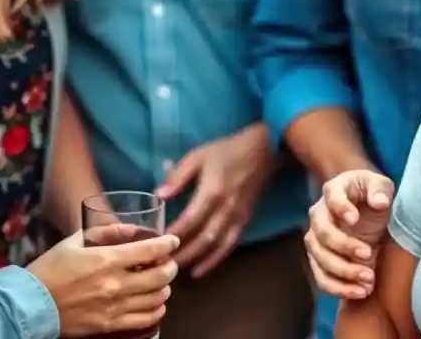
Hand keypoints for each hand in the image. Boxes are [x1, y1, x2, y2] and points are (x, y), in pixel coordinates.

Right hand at [29, 226, 178, 336]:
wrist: (28, 306)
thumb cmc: (50, 269)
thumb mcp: (75, 240)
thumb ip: (107, 232)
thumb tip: (133, 229)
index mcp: (108, 259)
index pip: (152, 250)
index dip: (169, 244)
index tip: (174, 241)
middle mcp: (116, 284)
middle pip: (160, 276)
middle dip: (171, 267)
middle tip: (169, 262)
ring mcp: (114, 308)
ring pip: (156, 299)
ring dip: (165, 288)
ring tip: (162, 282)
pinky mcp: (108, 326)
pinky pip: (143, 320)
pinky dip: (156, 311)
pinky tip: (156, 304)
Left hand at [158, 124, 276, 276]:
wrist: (264, 149)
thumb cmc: (228, 150)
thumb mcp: (199, 156)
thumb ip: (178, 176)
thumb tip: (158, 195)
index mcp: (212, 191)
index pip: (189, 221)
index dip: (172, 235)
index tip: (156, 244)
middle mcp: (225, 208)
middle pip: (202, 239)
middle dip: (182, 255)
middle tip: (163, 264)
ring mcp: (237, 216)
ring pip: (217, 246)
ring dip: (197, 261)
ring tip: (179, 271)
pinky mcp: (245, 219)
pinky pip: (230, 244)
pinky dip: (216, 259)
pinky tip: (202, 268)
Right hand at [304, 169, 394, 298]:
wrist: (367, 213)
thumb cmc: (373, 194)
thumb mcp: (381, 186)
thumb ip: (380, 190)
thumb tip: (380, 202)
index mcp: (334, 190)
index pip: (332, 198)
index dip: (341, 208)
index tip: (355, 219)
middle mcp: (319, 214)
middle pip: (322, 233)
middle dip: (344, 246)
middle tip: (368, 253)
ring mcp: (316, 239)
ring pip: (320, 259)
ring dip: (344, 272)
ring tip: (369, 279)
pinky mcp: (319, 260)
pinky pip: (322, 278)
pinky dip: (339, 288)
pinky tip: (361, 292)